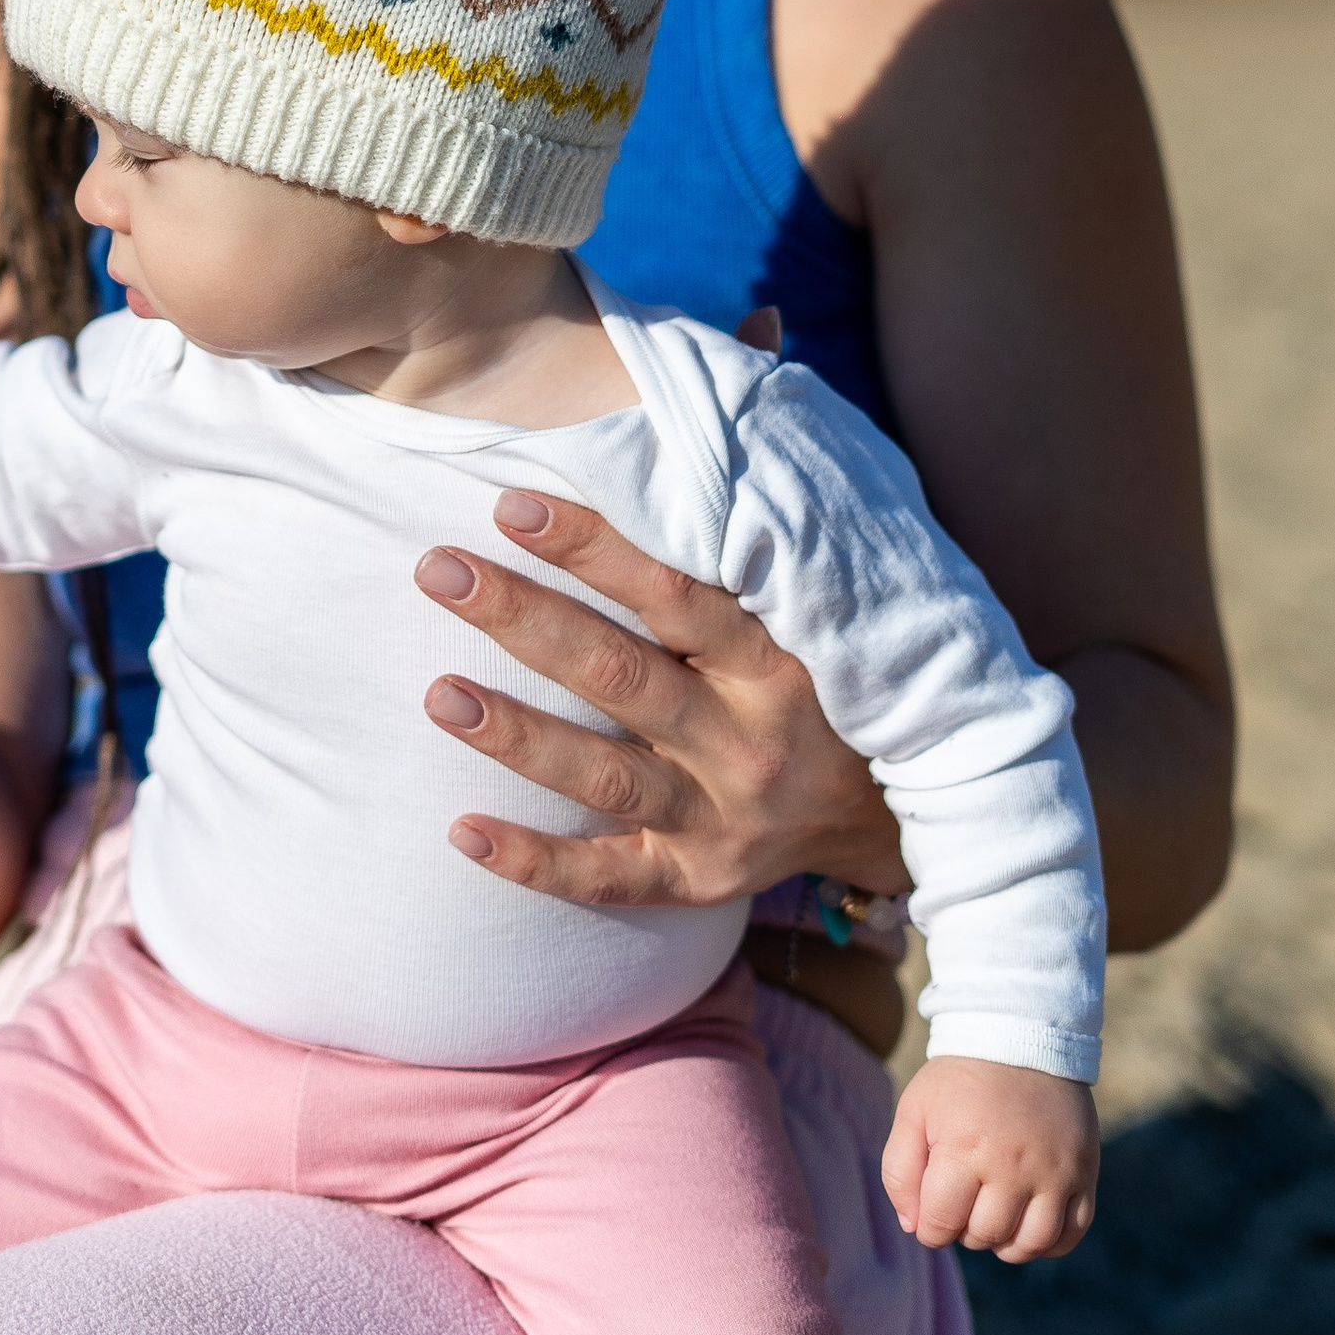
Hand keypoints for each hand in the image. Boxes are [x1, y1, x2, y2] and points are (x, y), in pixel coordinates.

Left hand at [416, 488, 904, 908]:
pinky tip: (462, 833)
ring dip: (517, 735)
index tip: (511, 506)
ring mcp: (719, 818)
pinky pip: (607, 878)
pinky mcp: (697, 879)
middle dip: (524, 620)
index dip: (592, 550)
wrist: (895, 815)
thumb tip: (641, 454)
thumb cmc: (818, 687)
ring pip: (605, 777)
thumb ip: (727, 566)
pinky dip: (535, 863)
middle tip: (439, 571)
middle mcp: (745, 742)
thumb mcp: (798, 622)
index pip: (674, 598)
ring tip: (439, 694)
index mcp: (773, 663)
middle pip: (620, 677)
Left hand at [883, 1057, 1097, 1259]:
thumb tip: (915, 1226)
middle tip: (964, 1202)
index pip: (940, 1223)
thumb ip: (900, 1171)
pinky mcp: (1083, 1174)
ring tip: (994, 1216)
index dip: (930, 1226)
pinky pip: (1071, 1234)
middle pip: (985, 1235)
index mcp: (964, 1149)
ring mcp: (1054, 1173)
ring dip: (1005, 1243)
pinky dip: (1049, 1243)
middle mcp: (1013, 1167)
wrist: (1020, 1037)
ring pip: (1030, 1243)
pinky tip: (1029, 1223)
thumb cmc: (960, 1080)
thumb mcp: (914, 1110)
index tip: (932, 1211)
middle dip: (965, 1230)